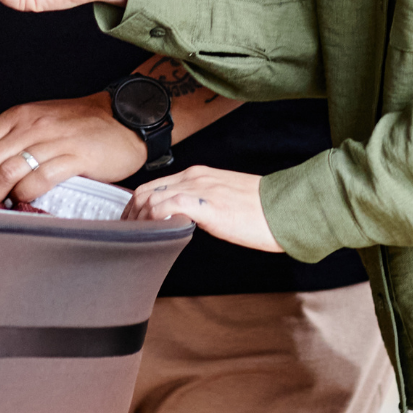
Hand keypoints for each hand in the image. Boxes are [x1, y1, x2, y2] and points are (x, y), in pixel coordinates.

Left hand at [0, 94, 145, 206]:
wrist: (123, 117)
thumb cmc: (77, 125)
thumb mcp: (37, 123)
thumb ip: (9, 142)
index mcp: (16, 116)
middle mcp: (30, 125)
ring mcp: (52, 140)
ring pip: (8, 172)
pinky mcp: (75, 157)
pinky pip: (41, 179)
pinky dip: (25, 195)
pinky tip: (18, 204)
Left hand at [121, 167, 279, 253]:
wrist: (286, 208)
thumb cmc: (262, 209)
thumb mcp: (225, 199)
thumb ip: (202, 203)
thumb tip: (186, 219)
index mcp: (199, 175)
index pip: (154, 185)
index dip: (136, 204)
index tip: (131, 222)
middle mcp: (195, 177)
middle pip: (146, 190)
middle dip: (130, 213)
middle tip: (125, 233)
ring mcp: (200, 189)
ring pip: (151, 198)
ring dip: (138, 220)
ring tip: (136, 237)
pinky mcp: (206, 205)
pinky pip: (168, 207)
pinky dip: (154, 219)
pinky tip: (153, 232)